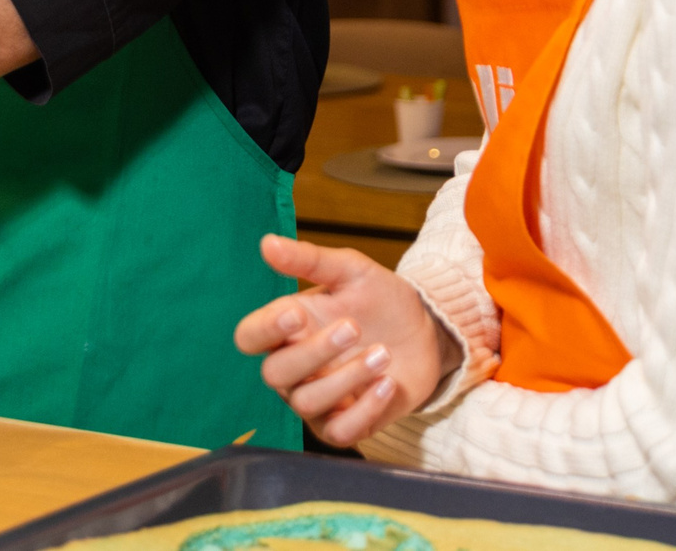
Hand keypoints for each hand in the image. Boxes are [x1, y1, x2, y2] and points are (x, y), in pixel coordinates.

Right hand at [234, 234, 456, 447]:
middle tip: (353, 327)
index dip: (265, 330)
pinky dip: (364, 409)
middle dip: (313, 352)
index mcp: (287, 329)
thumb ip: (309, 260)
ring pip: (306, 403)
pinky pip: (339, 432)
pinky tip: (387, 384)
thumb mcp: (351, 271)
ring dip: (346, 378)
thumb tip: (266, 243)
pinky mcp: (347, 424)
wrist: (426, 332)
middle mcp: (295, 368)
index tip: (297, 315)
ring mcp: (318, 400)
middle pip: (275, 373)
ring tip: (383, 353)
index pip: (248, 337)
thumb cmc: (380, 300)